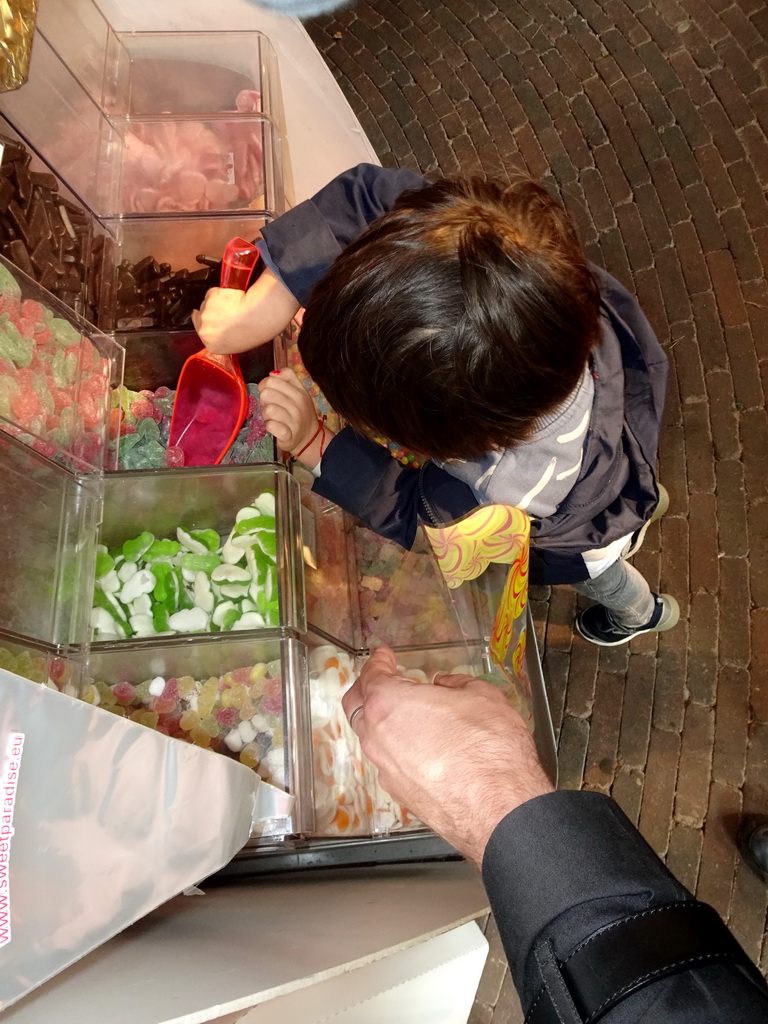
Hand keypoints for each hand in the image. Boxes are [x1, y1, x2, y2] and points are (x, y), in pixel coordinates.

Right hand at [192, 266, 299, 353]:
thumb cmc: (252, 331)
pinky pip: (214, 292)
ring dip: (217, 302)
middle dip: (209, 312)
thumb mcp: (238, 344)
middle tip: (223, 309)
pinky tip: (233, 298)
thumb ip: (226, 338)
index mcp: (212, 345)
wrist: (255, 318)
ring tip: (233, 305)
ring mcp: (205, 312)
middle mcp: (205, 330)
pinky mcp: (210, 297)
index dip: (207, 325)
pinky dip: (222, 293)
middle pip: (202, 317)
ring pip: (208, 303)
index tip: (210, 320)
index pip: (203, 334)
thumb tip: (228, 331)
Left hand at [258, 368, 330, 462]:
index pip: (272, 380)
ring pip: (268, 410)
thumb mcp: (299, 391)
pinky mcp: (288, 436)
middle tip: (270, 406)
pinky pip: (270, 426)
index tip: (267, 392)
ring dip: (266, 414)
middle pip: (267, 394)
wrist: (309, 437)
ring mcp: (294, 421)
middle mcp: (298, 405)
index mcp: (299, 392)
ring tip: (272, 417)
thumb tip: (272, 373)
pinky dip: (269, 426)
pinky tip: (274, 427)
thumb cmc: (300, 412)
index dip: (264, 385)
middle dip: (264, 400)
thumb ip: (288, 377)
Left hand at [342, 647, 553, 867]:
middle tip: (383, 679)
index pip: (371, 675)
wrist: (499, 809)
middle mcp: (377, 736)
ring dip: (381, 720)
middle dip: (366, 688)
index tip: (384, 656)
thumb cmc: (490, 748)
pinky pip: (389, 763)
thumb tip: (444, 685)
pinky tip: (419, 746)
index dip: (378, 661)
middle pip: (356, 706)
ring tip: (406, 713)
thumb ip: (456, 684)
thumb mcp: (481, 696)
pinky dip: (397, 748)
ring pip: (371, 737)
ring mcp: (385, 769)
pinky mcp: (399, 794)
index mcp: (389, 703)